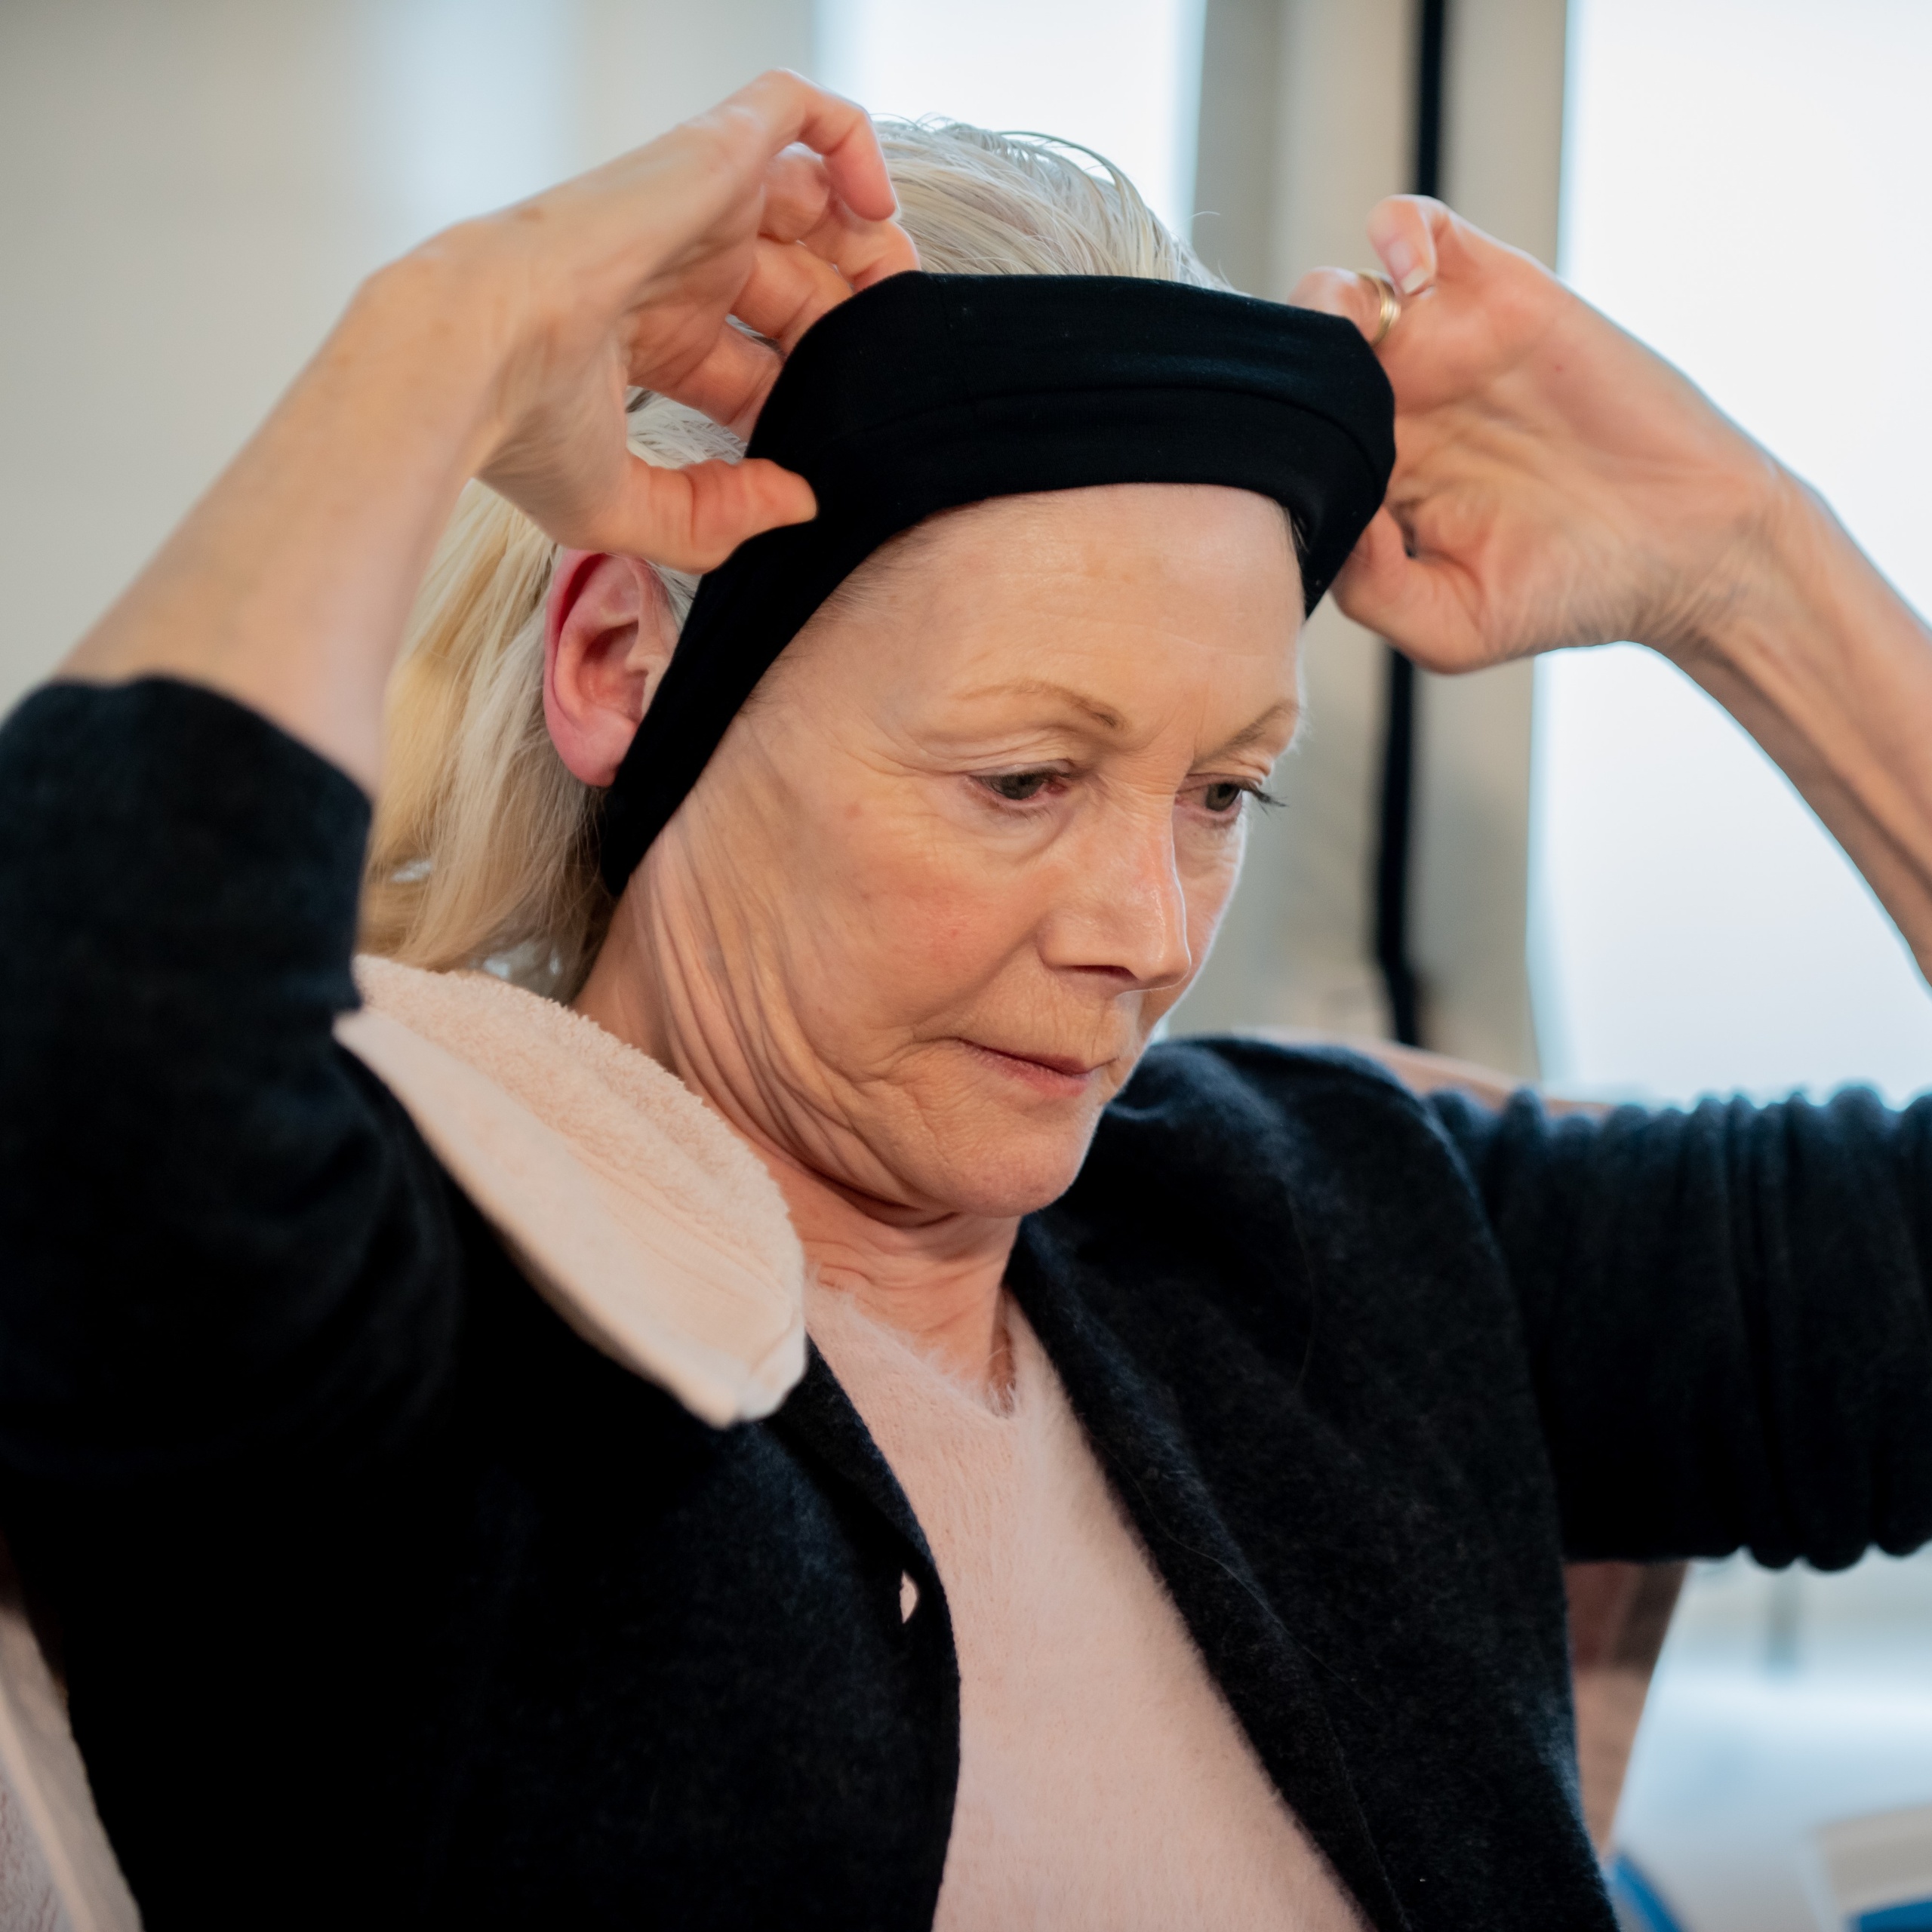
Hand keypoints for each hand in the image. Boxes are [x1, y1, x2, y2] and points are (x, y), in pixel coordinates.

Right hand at [424, 69, 916, 571]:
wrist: (477, 355)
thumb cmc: (520, 426)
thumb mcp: (624, 509)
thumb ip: (714, 519)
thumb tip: (802, 504)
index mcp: (658, 340)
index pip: (762, 362)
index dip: (812, 395)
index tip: (843, 435)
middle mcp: (680, 270)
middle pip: (800, 285)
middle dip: (854, 322)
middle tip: (895, 359)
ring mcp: (695, 208)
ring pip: (812, 198)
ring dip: (866, 239)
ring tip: (896, 289)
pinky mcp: (708, 153)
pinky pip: (796, 109)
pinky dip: (850, 139)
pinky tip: (878, 203)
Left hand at [1291, 197, 1786, 671]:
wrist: (1685, 549)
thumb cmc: (1567, 594)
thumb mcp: (1449, 624)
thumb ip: (1370, 585)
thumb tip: (1328, 515)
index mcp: (1371, 481)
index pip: (1279, 438)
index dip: (1257, 435)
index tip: (1267, 455)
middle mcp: (1395, 411)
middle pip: (1296, 359)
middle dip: (1277, 363)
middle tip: (1300, 388)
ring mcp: (1443, 349)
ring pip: (1343, 288)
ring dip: (1324, 300)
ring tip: (1354, 334)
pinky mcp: (1502, 294)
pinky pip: (1424, 231)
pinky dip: (1399, 231)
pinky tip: (1408, 277)